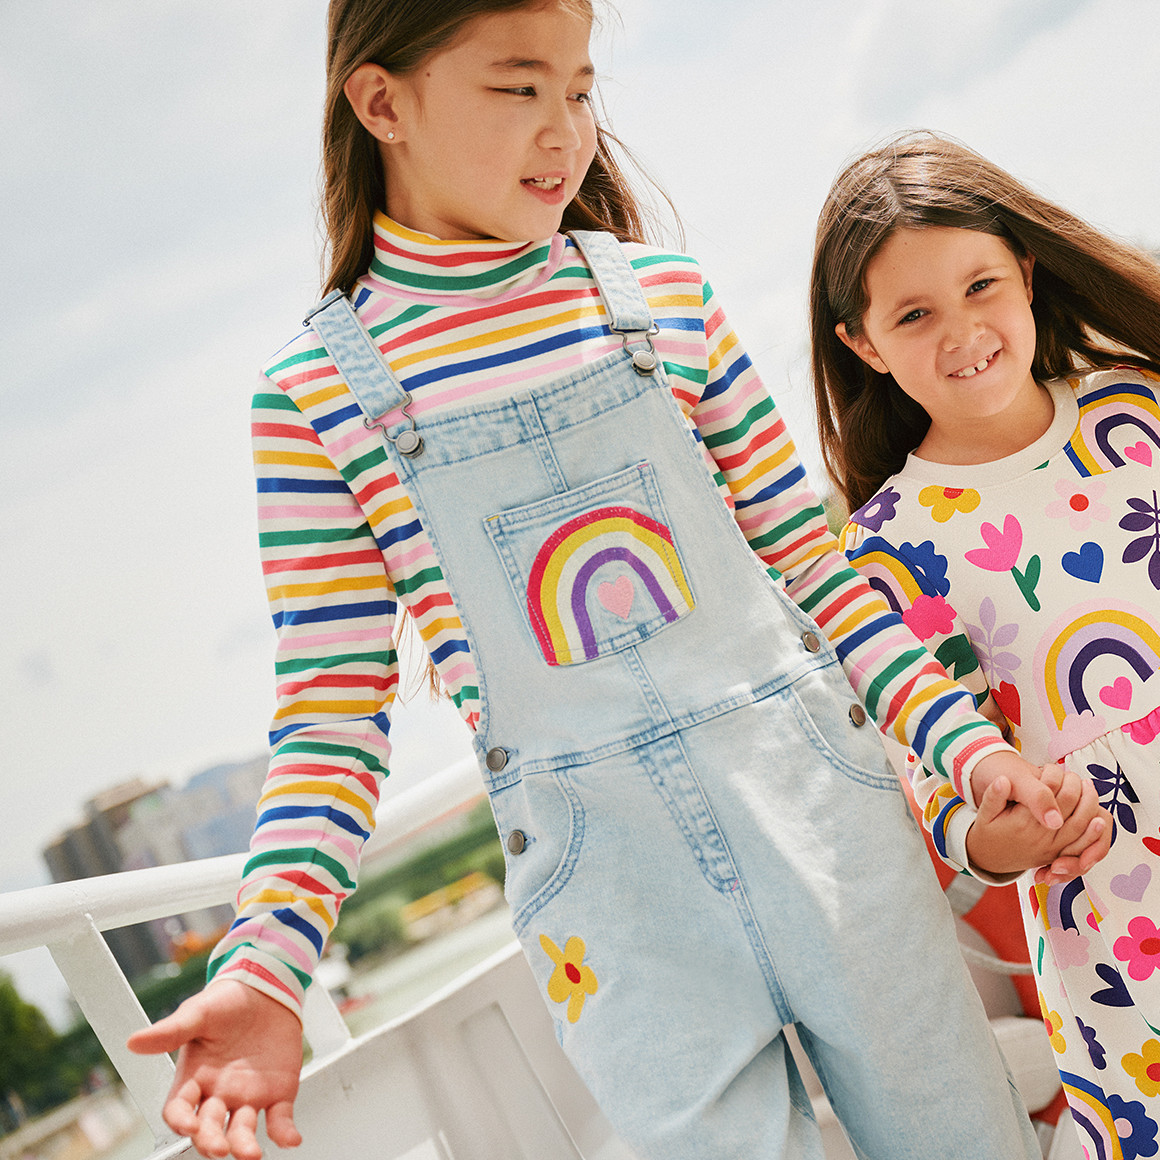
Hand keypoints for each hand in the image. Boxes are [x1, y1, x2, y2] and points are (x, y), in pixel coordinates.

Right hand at [126, 980, 303, 1158]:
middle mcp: (219, 1094)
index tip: (188, 1126)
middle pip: (209, 1128)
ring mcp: (248, 1097)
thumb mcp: (198, 1013)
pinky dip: (284, 1132)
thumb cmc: (227, 1002)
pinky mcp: (278, 1092)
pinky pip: (280, 1119)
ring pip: (242, 1130)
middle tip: (218, 1148)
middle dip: (211, 1140)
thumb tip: (134, 1042)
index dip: (180, 1122)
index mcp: (194, 1079)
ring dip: (245, 1145)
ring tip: (251, 1154)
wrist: (266, 988)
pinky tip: (290, 1139)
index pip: (179, 1110)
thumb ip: (170, 1031)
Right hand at [966, 765, 1110, 879]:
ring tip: (1087, 787)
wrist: (990, 859)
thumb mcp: (985, 813)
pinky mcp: (1060, 853)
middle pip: (1069, 807)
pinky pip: (1083, 843)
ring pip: (1082, 824)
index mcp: (1022, 823)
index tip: (1050, 768)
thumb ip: (993, 796)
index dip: (1053, 777)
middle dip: (1075, 787)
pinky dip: (1094, 829)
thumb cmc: (988, 833)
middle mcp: (1041, 837)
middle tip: (1074, 776)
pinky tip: (1096, 815)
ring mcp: (1053, 848)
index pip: (1047, 795)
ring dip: (1089, 803)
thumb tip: (1003, 781)